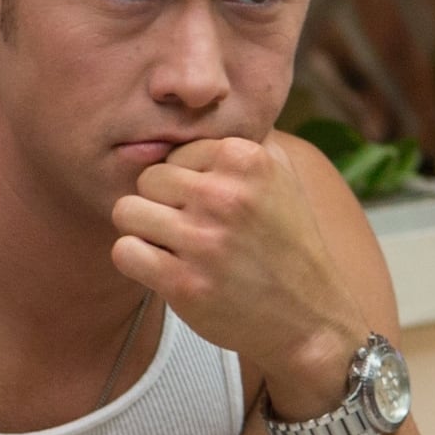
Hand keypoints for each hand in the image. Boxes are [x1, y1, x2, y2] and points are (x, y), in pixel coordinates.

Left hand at [106, 134, 360, 415]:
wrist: (311, 318)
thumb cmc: (289, 247)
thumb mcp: (280, 178)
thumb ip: (240, 145)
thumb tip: (192, 117)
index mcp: (247, 159)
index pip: (175, 153)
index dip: (185, 181)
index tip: (208, 207)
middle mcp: (225, 195)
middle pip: (147, 180)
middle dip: (161, 205)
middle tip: (188, 230)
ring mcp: (204, 240)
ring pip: (127, 212)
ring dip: (145, 232)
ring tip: (174, 248)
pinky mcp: (184, 282)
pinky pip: (124, 251)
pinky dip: (136, 260)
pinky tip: (163, 269)